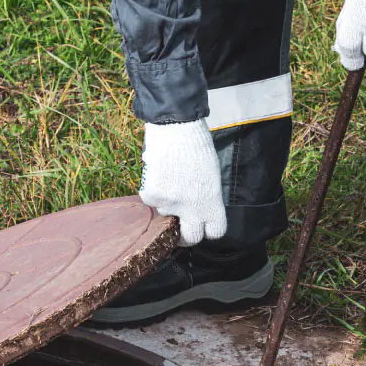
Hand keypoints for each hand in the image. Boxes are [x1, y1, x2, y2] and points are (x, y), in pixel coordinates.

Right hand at [139, 120, 226, 246]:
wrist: (176, 128)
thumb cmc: (197, 147)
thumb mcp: (211, 176)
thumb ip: (206, 197)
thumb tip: (196, 210)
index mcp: (212, 203)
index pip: (215, 232)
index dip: (208, 230)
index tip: (202, 227)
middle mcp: (192, 209)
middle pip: (190, 238)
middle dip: (184, 236)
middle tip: (179, 227)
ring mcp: (171, 204)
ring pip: (165, 212)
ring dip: (167, 200)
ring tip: (170, 177)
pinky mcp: (153, 196)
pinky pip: (150, 199)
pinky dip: (153, 189)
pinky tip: (158, 172)